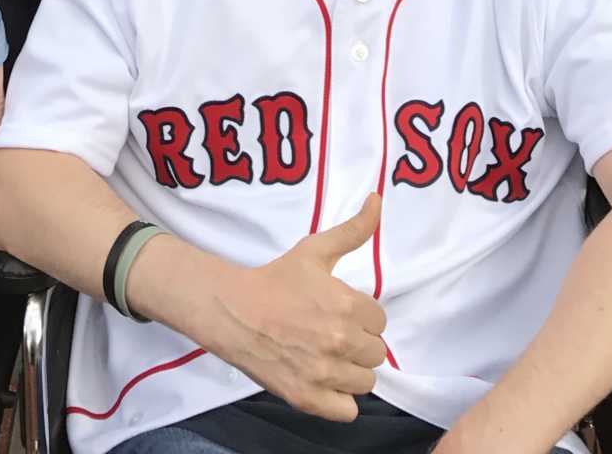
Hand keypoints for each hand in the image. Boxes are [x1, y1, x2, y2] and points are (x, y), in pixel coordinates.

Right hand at [203, 195, 386, 421]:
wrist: (232, 310)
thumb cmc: (275, 279)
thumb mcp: (315, 250)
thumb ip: (353, 230)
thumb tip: (378, 199)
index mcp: (348, 307)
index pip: (380, 322)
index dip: (361, 316)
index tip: (339, 311)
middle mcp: (340, 342)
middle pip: (375, 353)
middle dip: (357, 343)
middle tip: (330, 332)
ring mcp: (323, 374)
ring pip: (364, 382)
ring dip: (350, 371)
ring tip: (326, 355)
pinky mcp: (307, 399)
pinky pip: (347, 411)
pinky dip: (339, 400)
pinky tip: (322, 380)